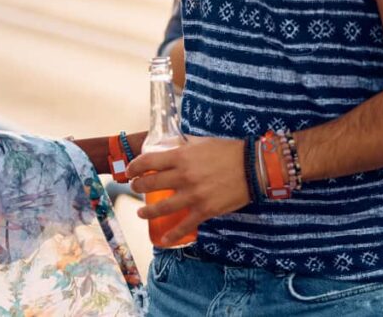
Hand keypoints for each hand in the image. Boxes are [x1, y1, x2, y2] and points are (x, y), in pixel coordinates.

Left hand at [126, 136, 249, 245]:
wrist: (253, 167)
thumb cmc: (228, 151)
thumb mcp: (201, 143)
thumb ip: (184, 147)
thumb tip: (172, 147)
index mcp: (180, 156)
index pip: (148, 161)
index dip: (135, 167)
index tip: (130, 171)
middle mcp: (183, 176)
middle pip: (150, 183)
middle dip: (138, 186)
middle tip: (135, 188)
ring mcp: (193, 195)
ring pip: (161, 207)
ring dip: (147, 211)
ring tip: (141, 213)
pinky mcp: (205, 210)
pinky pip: (184, 225)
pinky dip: (172, 234)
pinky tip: (163, 239)